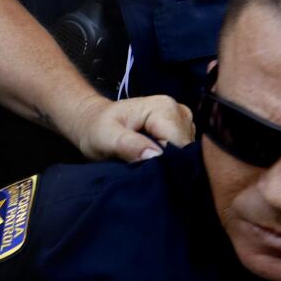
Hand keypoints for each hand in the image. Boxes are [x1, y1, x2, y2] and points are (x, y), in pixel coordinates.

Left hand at [60, 92, 193, 162]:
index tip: (149, 173)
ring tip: (146, 164)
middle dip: (169, 164)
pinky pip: (184, 153)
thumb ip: (128, 145)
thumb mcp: (105, 138)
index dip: (167, 162)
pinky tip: (154, 162)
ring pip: (187, 152)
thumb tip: (155, 156)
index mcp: (164, 108)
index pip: (180, 143)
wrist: (94, 122)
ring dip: (169, 164)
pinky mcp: (182, 131)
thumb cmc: (97, 129)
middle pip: (186, 148)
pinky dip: (170, 161)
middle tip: (144, 169)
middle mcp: (179, 111)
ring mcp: (183, 121)